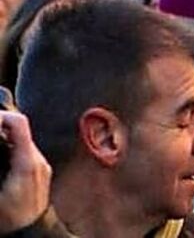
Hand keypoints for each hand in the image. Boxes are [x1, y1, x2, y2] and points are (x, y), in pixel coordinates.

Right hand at [0, 111, 50, 232]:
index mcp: (26, 162)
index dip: (2, 116)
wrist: (31, 233)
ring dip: (6, 139)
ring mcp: (41, 165)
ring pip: (23, 142)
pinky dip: (13, 151)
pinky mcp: (41, 172)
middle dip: (1, 128)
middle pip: (20, 131)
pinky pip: (26, 153)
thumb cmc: (10, 218)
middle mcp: (38, 160)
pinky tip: (1, 159)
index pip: (19, 124)